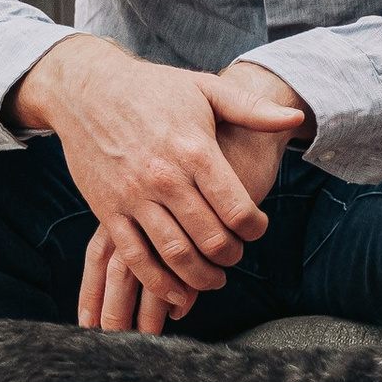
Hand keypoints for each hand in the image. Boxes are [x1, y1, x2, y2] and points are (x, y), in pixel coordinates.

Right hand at [11, 40, 311, 326]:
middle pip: (210, 239)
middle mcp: (164, 177)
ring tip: (214, 277)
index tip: (258, 228)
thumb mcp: (205, 88)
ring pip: (175, 255)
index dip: (255, 228)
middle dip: (231, 256)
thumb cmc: (152, 88)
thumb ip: (252, 109)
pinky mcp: (107, 211)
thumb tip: (295, 117)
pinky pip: (135, 258)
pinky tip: (177, 293)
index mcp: (194, 150)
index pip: (237, 209)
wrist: (86, 88)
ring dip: (201, 277)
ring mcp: (133, 197)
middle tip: (236, 255)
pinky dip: (159, 283)